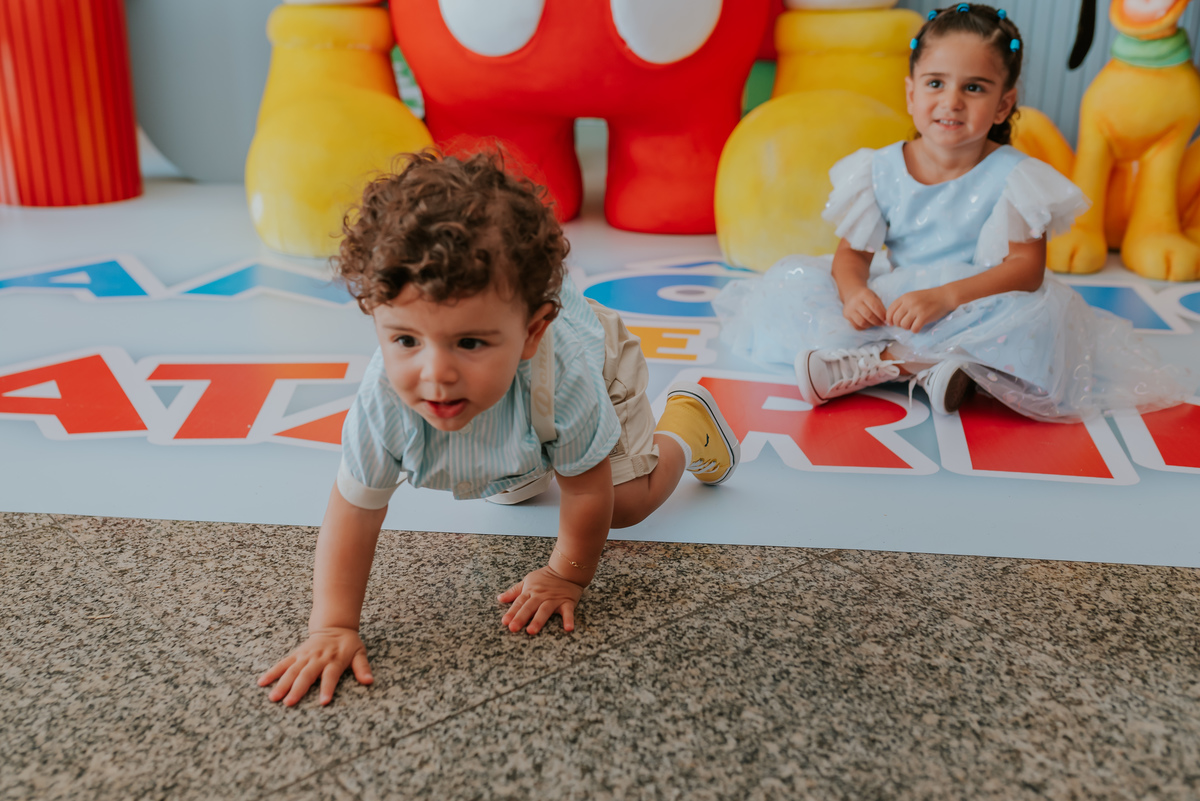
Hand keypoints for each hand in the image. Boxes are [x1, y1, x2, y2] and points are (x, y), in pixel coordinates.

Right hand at [258, 627, 372, 705]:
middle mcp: (318, 658)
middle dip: (298, 689)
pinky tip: (262, 682)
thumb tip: (369, 681)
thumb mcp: (359, 653)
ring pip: (292, 670)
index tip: (323, 701)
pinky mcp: (296, 655)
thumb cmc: (348, 643)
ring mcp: (305, 656)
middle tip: (289, 703)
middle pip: (307, 675)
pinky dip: (272, 672)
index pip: (331, 676)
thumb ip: (363, 667)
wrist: (335, 625)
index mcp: (334, 660)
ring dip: (282, 684)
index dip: (327, 688)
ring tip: (273, 697)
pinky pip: (283, 664)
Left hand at [498, 566, 583, 634]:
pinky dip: (569, 620)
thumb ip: (514, 591)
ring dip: (538, 620)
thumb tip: (500, 598)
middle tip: (513, 628)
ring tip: (531, 631)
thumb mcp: (528, 580)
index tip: (505, 622)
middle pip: (529, 607)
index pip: (519, 602)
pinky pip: (568, 612)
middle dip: (521, 617)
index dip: (512, 612)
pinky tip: (568, 628)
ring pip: (544, 610)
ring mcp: (554, 600)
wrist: (566, 569)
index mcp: (531, 591)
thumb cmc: (546, 577)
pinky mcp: (567, 602)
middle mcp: (541, 596)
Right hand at [842, 286, 886, 329]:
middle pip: (868, 315)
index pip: (874, 306)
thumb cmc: (866, 296)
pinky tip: (868, 324)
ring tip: (875, 324)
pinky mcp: (846, 315)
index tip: (886, 320)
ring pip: (862, 322)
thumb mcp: (874, 297)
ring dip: (871, 325)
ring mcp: (849, 309)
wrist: (851, 293)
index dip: (881, 315)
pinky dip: (864, 327)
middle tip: (882, 324)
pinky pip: (856, 326)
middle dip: (877, 322)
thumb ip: (880, 307)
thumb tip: (886, 320)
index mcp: (864, 294)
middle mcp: (855, 301)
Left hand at [886, 287, 955, 332]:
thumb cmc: (928, 298)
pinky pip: (914, 329)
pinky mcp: (924, 316)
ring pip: (903, 325)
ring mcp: (916, 309)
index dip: (889, 319)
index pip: (890, 310)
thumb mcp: (913, 297)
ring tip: (913, 324)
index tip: (891, 323)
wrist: (945, 296)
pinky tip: (919, 327)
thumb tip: (890, 319)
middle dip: (898, 324)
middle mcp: (909, 303)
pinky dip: (915, 330)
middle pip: (895, 319)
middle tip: (905, 324)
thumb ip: (902, 305)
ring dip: (907, 327)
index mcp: (904, 297)